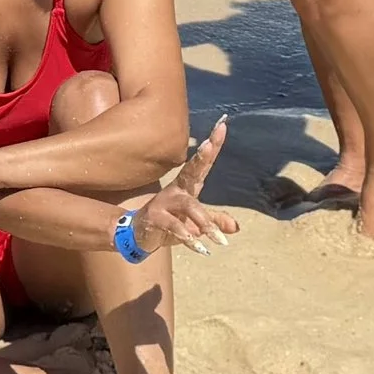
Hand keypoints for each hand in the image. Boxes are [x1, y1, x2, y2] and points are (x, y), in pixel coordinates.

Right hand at [131, 117, 240, 255]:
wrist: (137, 235)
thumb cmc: (168, 224)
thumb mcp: (194, 224)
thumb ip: (214, 221)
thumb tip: (236, 227)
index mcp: (187, 187)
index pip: (202, 164)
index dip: (213, 146)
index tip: (222, 125)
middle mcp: (176, 190)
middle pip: (192, 172)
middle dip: (202, 158)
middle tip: (210, 145)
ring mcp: (164, 203)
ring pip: (188, 206)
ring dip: (205, 223)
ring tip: (220, 241)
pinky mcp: (156, 218)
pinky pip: (175, 226)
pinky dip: (189, 238)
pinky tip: (201, 248)